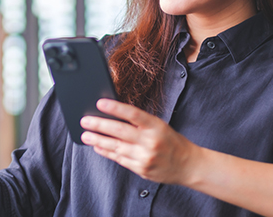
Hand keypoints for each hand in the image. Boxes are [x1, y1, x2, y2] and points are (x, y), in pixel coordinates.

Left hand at [80, 99, 200, 185]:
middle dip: (99, 125)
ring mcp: (144, 157)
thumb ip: (139, 122)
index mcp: (156, 126)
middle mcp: (150, 141)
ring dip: (98, 140)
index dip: (115, 108)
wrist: (188, 165)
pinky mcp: (141, 169)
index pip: (132, 114)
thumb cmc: (171, 141)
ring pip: (116, 147)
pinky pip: (119, 159)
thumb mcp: (159, 126)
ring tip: (85, 135)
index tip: (100, 103)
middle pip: (119, 131)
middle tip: (85, 121)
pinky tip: (98, 146)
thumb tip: (113, 115)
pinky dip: (107, 152)